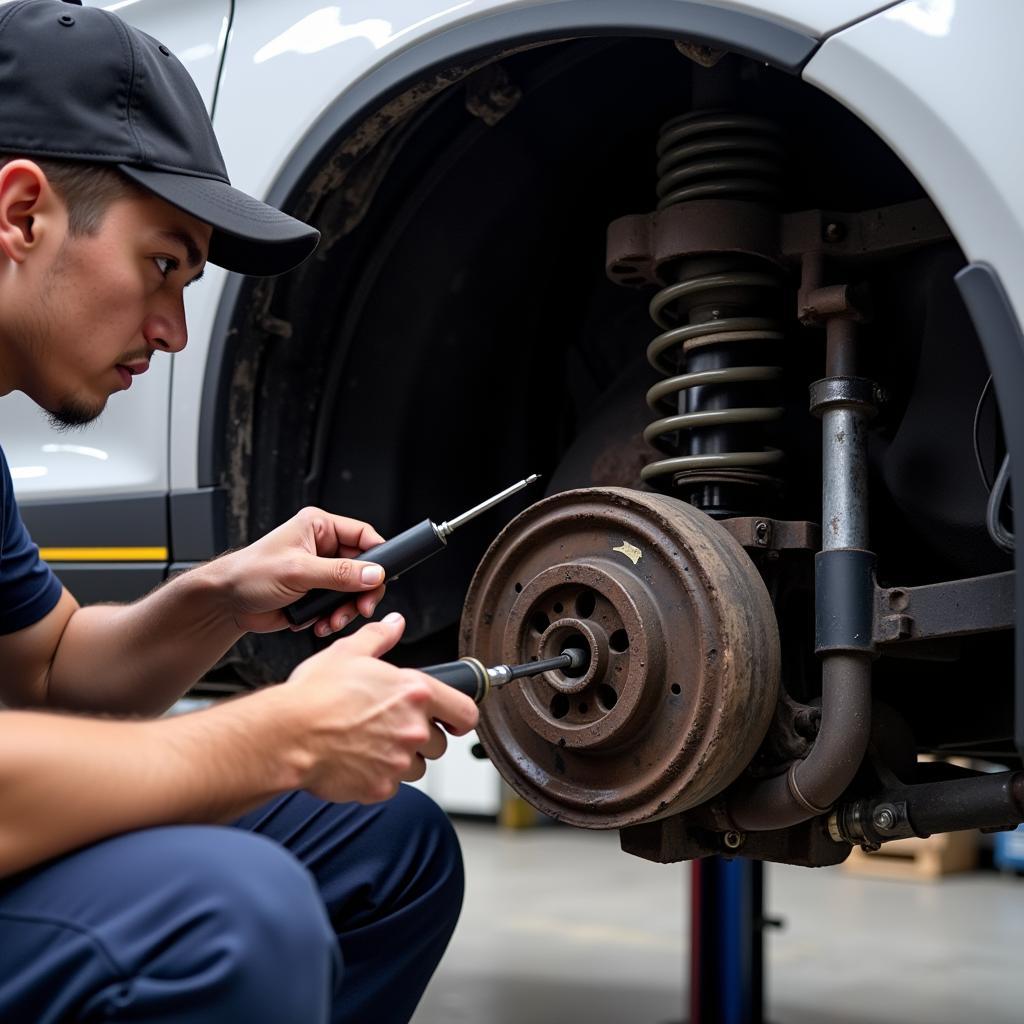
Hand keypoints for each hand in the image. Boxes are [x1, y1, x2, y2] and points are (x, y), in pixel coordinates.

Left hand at [215, 506, 388, 635]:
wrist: (226, 603)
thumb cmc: (249, 574)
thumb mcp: (298, 571)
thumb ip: (339, 573)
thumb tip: (374, 574)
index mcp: (319, 527)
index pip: (362, 535)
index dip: (378, 556)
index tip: (383, 576)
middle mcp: (322, 547)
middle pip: (363, 568)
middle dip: (362, 591)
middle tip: (361, 607)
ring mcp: (320, 572)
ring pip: (353, 591)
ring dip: (347, 609)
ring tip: (333, 620)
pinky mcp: (316, 594)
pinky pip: (339, 607)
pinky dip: (334, 618)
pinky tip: (321, 623)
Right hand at [273, 613, 478, 802]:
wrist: (286, 734)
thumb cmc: (314, 695)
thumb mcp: (348, 652)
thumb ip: (379, 637)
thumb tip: (394, 623)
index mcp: (414, 692)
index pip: (466, 712)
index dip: (461, 717)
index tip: (453, 719)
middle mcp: (413, 728)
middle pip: (438, 742)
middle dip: (420, 736)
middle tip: (391, 726)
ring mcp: (399, 761)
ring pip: (417, 767)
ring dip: (402, 758)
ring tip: (371, 743)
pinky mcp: (381, 787)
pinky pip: (391, 785)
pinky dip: (379, 776)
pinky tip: (357, 759)